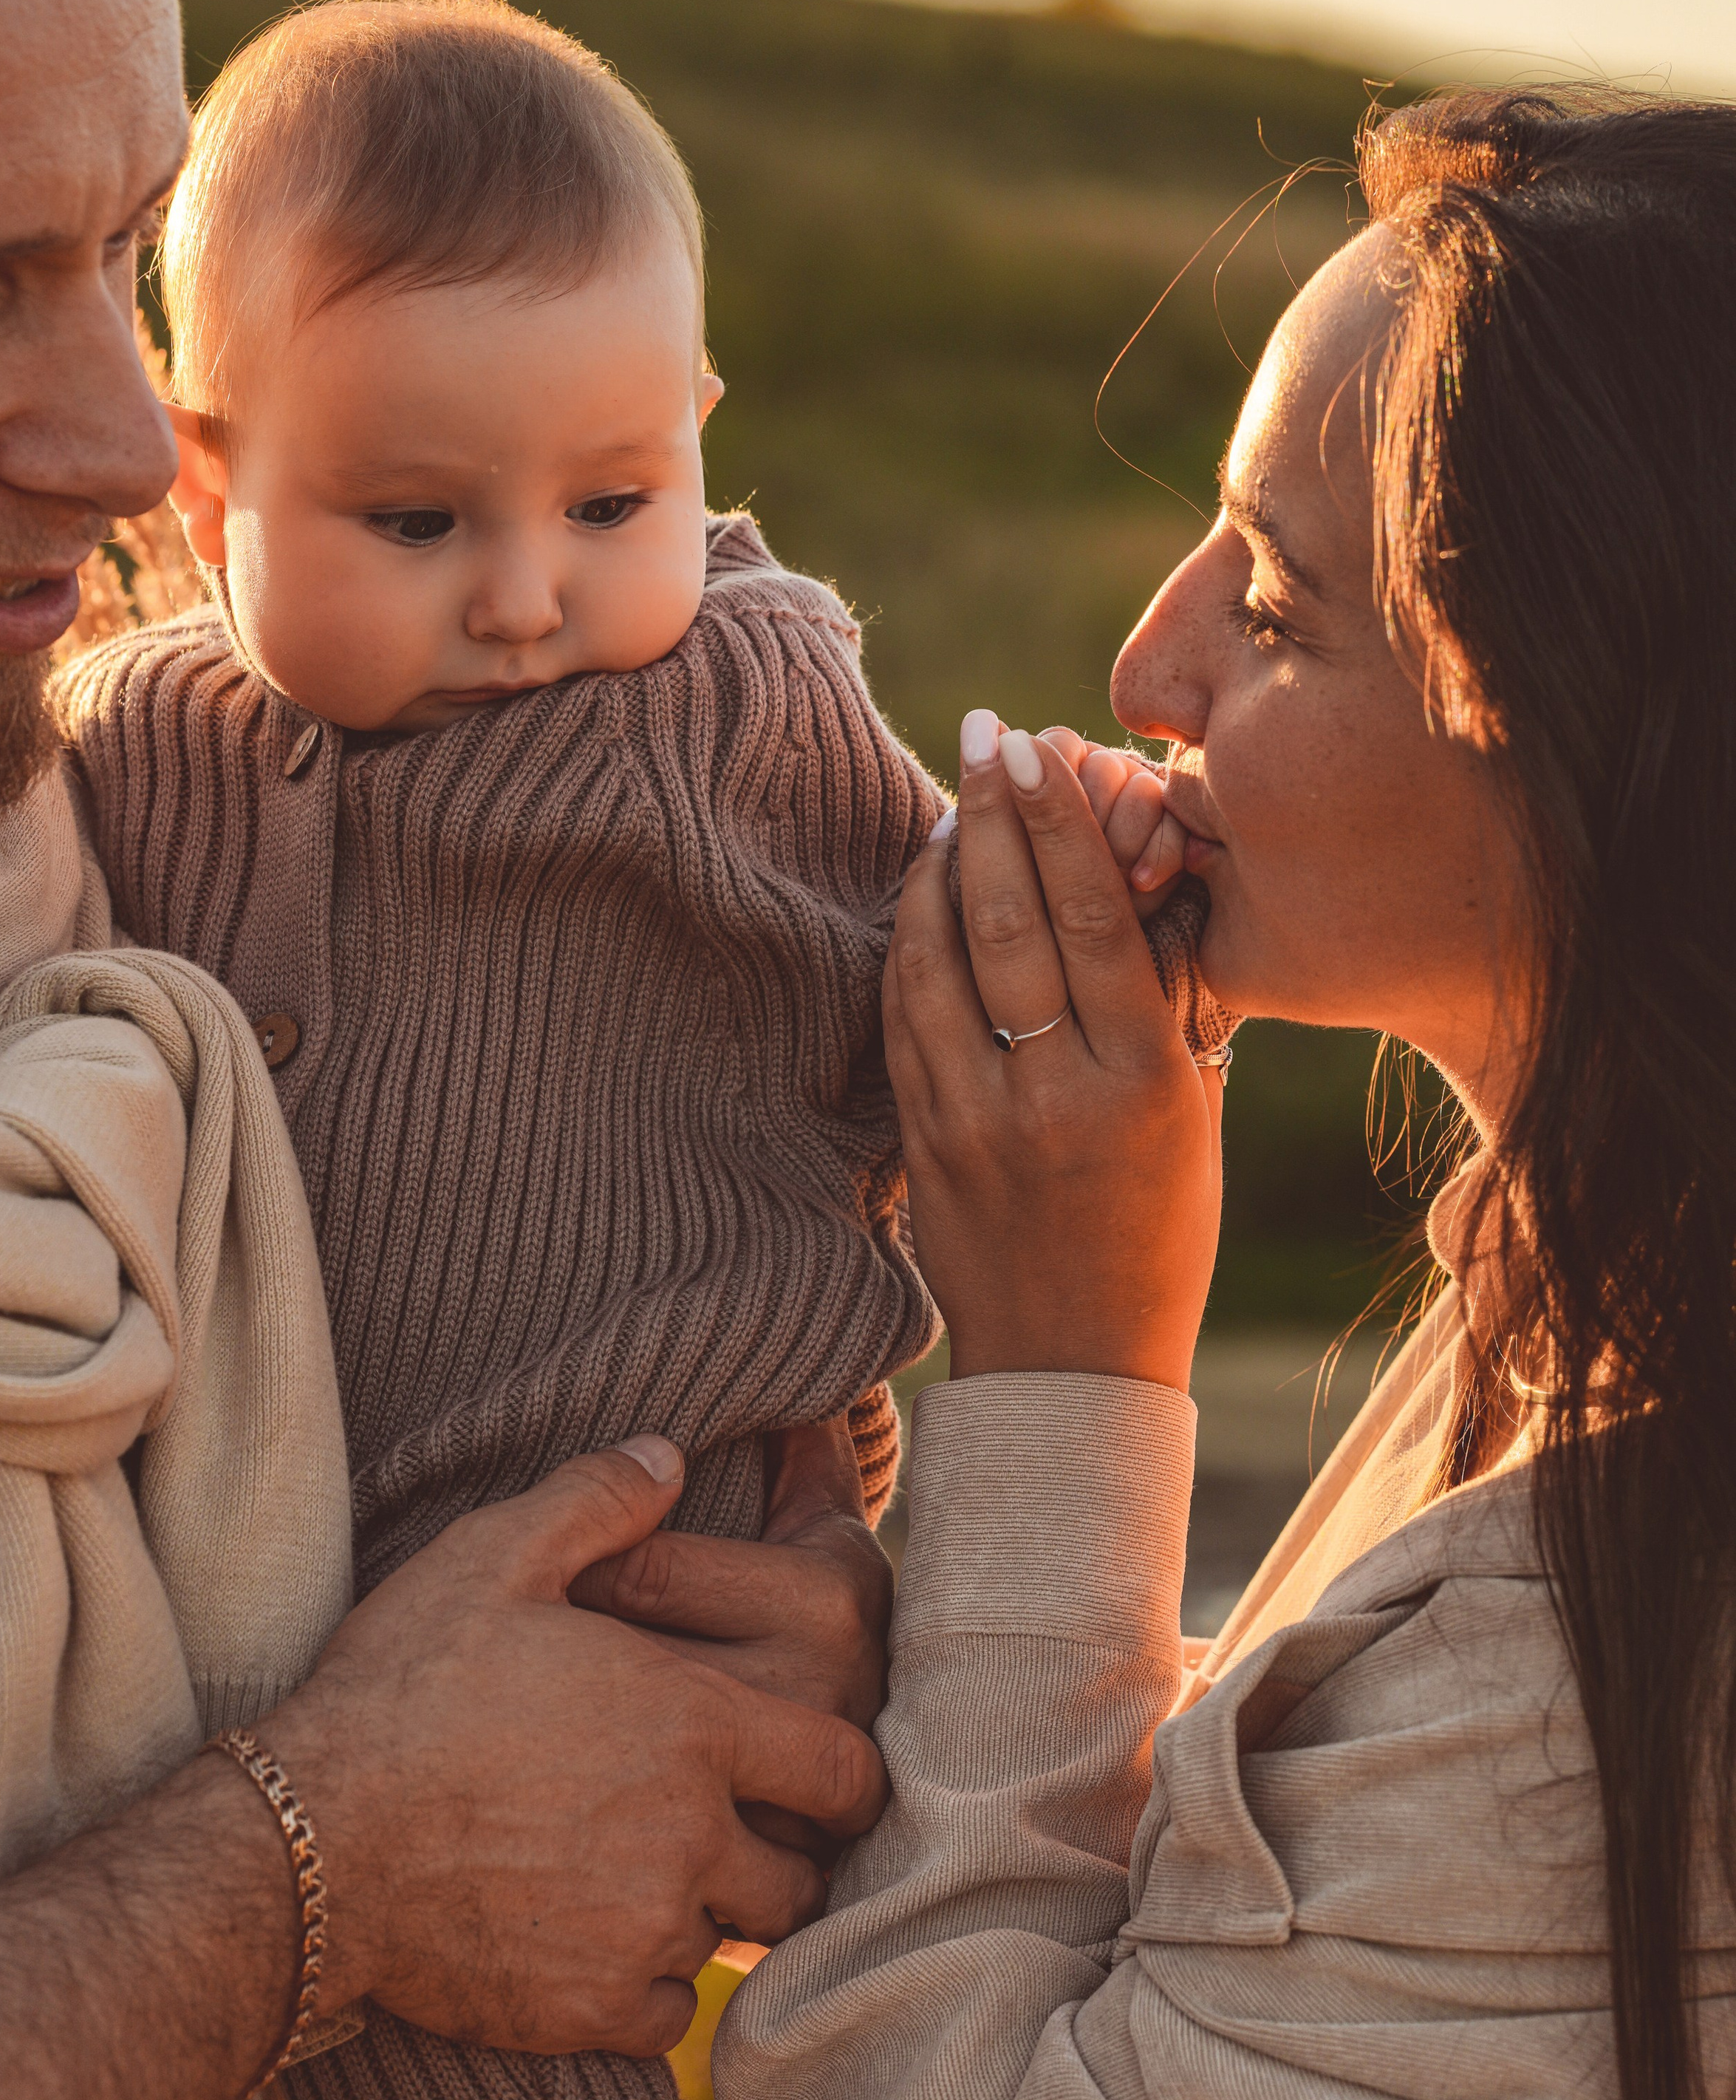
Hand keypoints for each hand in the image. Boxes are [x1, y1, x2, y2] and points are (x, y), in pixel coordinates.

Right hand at [267, 1443, 886, 2056]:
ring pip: (733, 1941)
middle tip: (740, 1839)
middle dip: (787, 1857)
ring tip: (655, 1884)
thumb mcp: (492, 1560)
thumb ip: (597, 1499)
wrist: (307, 1844)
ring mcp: (645, 1929)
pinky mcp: (594, 2009)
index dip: (845, 1774)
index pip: (845, 1768)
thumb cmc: (400, 1689)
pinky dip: (648, 1987)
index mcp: (693, 1722)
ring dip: (709, 1915)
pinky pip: (667, 2013)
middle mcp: (691, 1833)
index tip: (823, 1777)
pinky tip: (600, 1944)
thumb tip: (671, 1454)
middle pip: (806, 1873)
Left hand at [886, 712, 1222, 1390]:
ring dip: (943, 870)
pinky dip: (909, 944)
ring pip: (941, 961)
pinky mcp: (924, 1144)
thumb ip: (1160, 1008)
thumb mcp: (1194, 1117)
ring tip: (956, 807)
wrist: (1075, 1366)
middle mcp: (1059, 1097)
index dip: (1063, 822)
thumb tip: (1123, 882)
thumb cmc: (1159, 1232)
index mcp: (1146, 1085)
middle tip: (987, 733)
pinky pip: (905, 1020)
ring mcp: (978, 1121)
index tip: (1042, 746)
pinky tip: (924, 897)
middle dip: (997, 813)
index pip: (1096, 921)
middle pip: (1012, 922)